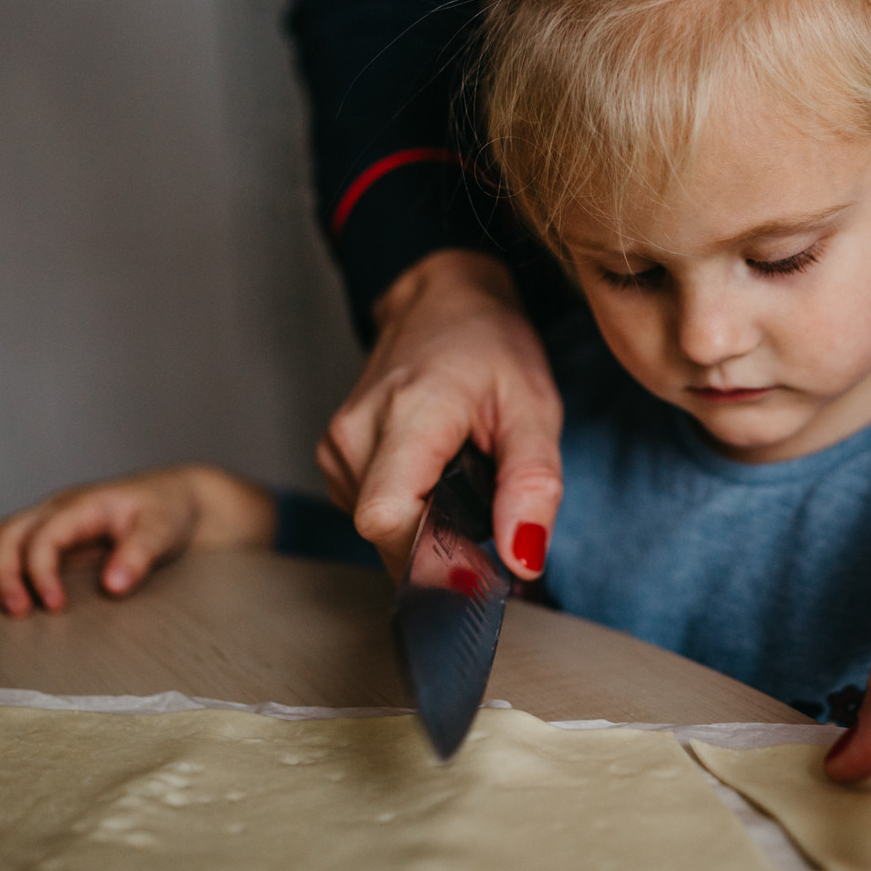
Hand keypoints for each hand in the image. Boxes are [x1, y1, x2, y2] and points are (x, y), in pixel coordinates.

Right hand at [0, 465, 274, 615]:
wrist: (175, 498)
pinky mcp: (46, 535)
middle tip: (20, 613)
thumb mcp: (163, 529)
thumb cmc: (167, 510)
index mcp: (83, 505)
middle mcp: (57, 509)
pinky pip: (2, 544)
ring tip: (4, 608)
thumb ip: (139, 554)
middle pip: (6, 534)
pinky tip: (3, 596)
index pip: (43, 535)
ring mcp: (48, 520)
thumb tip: (113, 586)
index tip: (54, 605)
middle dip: (3, 575)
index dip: (40, 572)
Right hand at [317, 249, 562, 579]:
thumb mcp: (535, 409)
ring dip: (427, 528)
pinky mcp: (335, 457)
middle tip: (492, 525)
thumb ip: (531, 486)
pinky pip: (373, 513)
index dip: (433, 561)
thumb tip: (524, 560)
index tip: (482, 572)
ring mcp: (337, 446)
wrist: (444, 298)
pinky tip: (436, 478)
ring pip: (380, 531)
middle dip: (442, 550)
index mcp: (408, 414)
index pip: (388, 518)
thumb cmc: (491, 346)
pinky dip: (411, 510)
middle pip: (387, 536)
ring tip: (462, 483)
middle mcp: (356, 432)